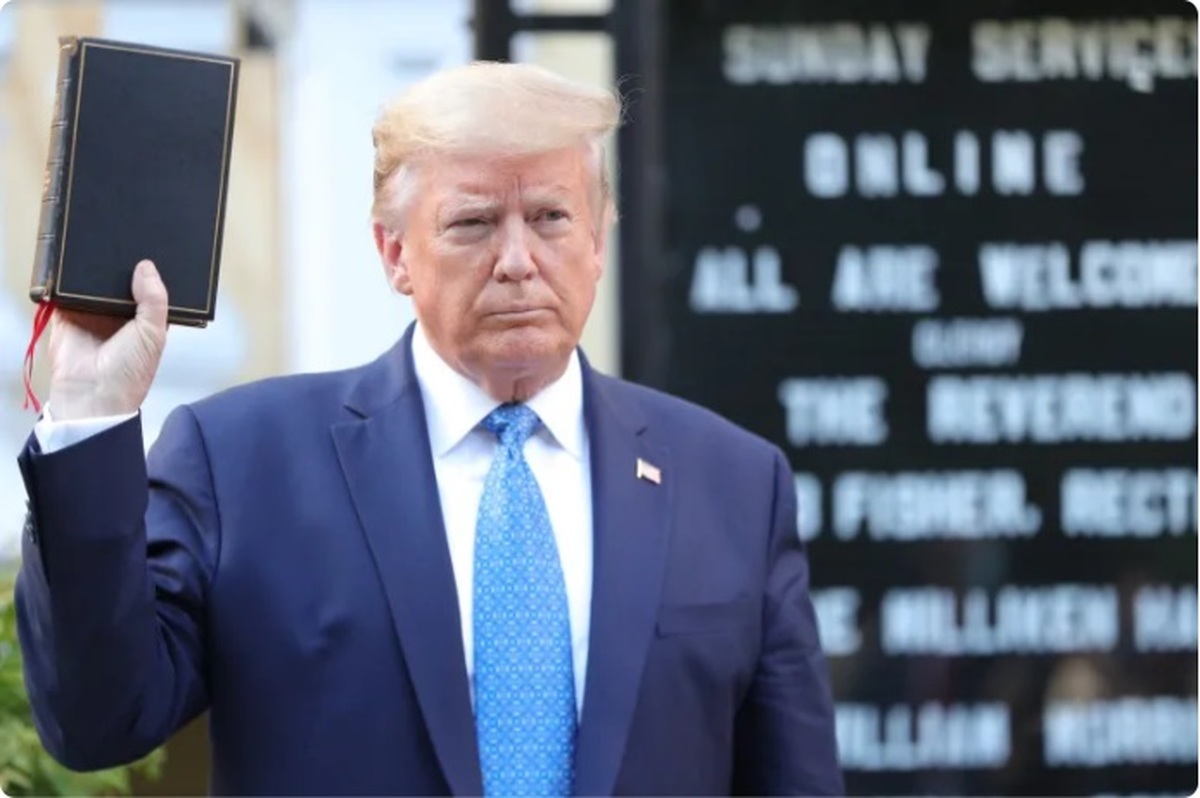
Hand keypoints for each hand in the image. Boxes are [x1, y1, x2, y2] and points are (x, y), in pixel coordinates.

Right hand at [47, 259, 168, 419]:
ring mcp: (92, 314)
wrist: (92, 394)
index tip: (153, 252)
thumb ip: (154, 299)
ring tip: (102, 249)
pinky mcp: (68, 315)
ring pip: (94, 283)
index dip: (150, 275)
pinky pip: (67, 291)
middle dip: (122, 268)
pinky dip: (70, 281)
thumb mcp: (154, 333)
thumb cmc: (130, 372)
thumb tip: (146, 267)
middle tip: (125, 245)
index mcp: (145, 320)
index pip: (149, 290)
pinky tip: (77, 268)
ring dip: (96, 271)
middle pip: (120, 282)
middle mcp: (119, 315)